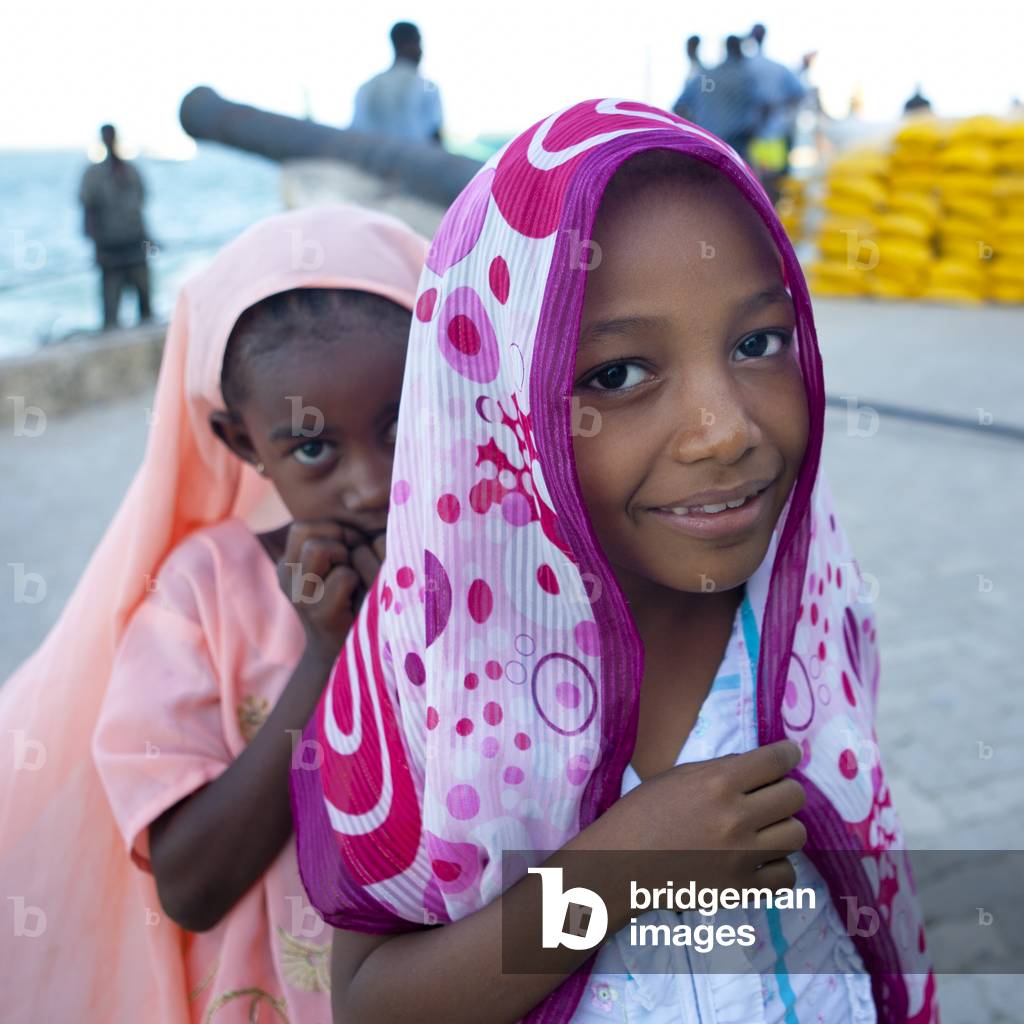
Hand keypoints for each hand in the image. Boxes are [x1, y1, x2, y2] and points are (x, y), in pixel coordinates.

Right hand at [276, 520, 382, 661]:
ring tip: (354, 579)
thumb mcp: (339, 565)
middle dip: (339, 540)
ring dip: (346, 558)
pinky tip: (358, 598)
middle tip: (352, 564)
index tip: (349, 551)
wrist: (349, 653)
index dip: (333, 531)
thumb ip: (340, 540)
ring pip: (320, 549)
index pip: (303, 526)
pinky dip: (358, 581)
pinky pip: (344, 575)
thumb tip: (362, 502)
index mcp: (288, 564)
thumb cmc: (354, 599)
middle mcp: (286, 578)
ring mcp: (299, 596)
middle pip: (307, 531)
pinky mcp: (319, 613)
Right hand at [605, 739, 806, 892]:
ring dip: (782, 828)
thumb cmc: (642, 813)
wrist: (618, 863)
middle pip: (794, 796)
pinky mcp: (740, 889)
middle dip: (785, 791)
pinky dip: (776, 868)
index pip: (777, 760)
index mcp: (718, 781)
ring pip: (796, 835)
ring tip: (762, 831)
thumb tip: (760, 767)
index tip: (789, 756)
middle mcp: (735, 816)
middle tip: (769, 796)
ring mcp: (740, 855)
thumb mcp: (678, 777)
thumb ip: (721, 770)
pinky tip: (757, 861)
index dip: (789, 754)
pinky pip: (786, 876)